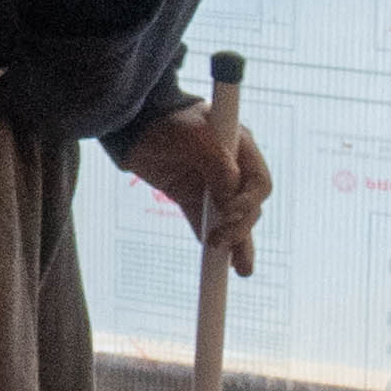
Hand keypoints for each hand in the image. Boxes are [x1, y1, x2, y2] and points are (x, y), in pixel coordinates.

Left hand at [122, 99, 269, 273]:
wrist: (131, 123)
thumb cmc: (168, 121)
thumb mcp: (196, 137)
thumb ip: (218, 165)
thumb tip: (231, 201)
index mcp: (241, 148)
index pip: (259, 183)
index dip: (249, 202)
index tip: (229, 213)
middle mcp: (232, 168)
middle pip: (248, 206)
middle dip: (239, 227)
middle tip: (220, 241)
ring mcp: (211, 184)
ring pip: (231, 220)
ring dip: (236, 243)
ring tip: (240, 269)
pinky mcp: (190, 196)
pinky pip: (205, 223)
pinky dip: (210, 240)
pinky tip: (216, 262)